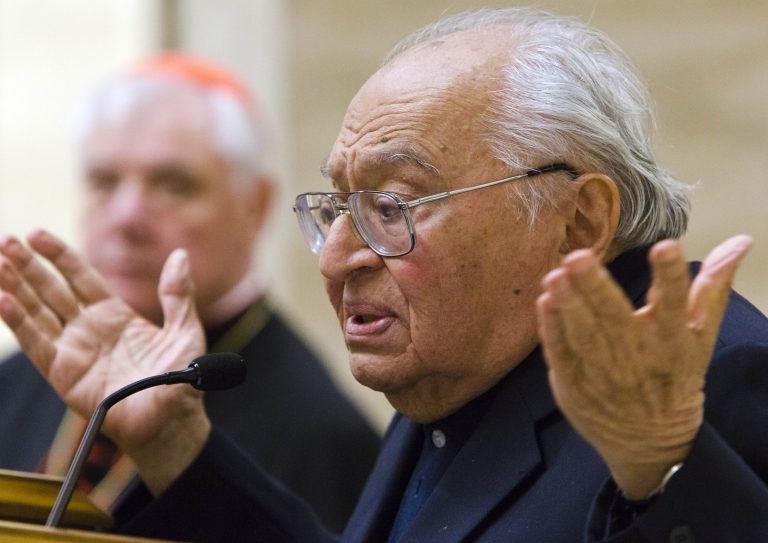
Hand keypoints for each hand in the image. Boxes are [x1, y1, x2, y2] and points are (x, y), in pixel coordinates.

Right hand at [0, 229, 208, 493]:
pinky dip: (19, 323)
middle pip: (51, 290)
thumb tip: (180, 255)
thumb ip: (178, 294)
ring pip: (37, 313)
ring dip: (15, 288)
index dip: (59, 255)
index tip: (37, 234)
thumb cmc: (180, 378)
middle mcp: (88, 329)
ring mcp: (73, 350)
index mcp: (113, 314)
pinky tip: (3, 300)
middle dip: (28, 266)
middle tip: (7, 240)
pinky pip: (37, 344)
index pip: (80, 277)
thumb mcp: (185, 330)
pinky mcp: (64, 374)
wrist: (171, 420)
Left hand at [536, 235, 751, 497]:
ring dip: (568, 305)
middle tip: (578, 257)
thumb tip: (741, 240)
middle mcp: (636, 355)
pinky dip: (552, 329)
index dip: (671, 276)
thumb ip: (712, 287)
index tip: (666, 246)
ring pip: (583, 334)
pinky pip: (561, 352)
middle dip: (595, 287)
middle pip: (614, 316)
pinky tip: (544, 301)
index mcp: (671, 340)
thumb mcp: (700, 335)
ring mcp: (601, 371)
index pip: (674, 304)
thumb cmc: (675, 377)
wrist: (649, 441)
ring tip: (556, 276)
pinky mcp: (574, 382)